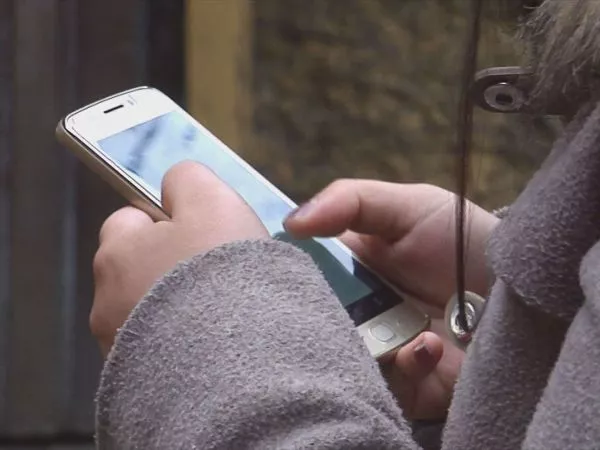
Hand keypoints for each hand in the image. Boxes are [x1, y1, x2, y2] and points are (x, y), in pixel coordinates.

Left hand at [91, 161, 267, 355]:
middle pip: (141, 269)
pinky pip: (163, 348)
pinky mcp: (141, 382)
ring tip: (221, 314)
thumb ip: (188, 179)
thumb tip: (176, 180)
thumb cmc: (221, 275)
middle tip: (217, 274)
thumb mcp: (213, 203)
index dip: (166, 221)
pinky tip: (214, 344)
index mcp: (118, 253)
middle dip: (172, 267)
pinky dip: (183, 343)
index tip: (199, 232)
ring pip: (152, 311)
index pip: (129, 220)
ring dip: (179, 308)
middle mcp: (107, 301)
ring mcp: (122, 347)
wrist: (233, 368)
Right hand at [284, 179, 497, 418]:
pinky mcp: (408, 386)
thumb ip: (350, 202)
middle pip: (312, 325)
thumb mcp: (407, 205)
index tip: (285, 274)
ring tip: (400, 329)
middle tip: (340, 309)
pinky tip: (429, 347)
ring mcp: (380, 351)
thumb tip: (290, 222)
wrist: (520, 287)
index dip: (287, 278)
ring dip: (366, 348)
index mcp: (345, 271)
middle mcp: (355, 314)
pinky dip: (405, 369)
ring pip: (341, 362)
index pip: (298, 279)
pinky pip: (387, 390)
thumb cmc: (460, 239)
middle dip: (319, 321)